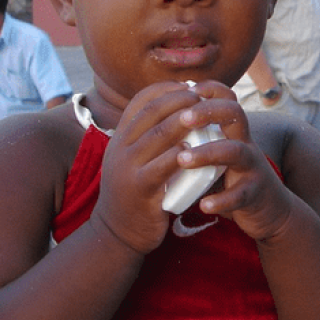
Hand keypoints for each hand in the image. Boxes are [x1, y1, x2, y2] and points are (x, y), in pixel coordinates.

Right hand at [90, 82, 202, 254]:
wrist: (115, 232)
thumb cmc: (133, 191)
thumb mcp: (132, 159)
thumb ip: (147, 137)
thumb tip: (177, 110)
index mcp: (120, 137)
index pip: (140, 101)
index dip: (166, 89)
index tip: (189, 86)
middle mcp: (120, 148)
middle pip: (151, 112)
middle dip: (179, 99)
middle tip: (202, 97)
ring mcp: (128, 168)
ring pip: (158, 135)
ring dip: (183, 121)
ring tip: (204, 114)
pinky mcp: (141, 189)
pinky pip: (162, 166)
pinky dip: (179, 155)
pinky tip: (194, 149)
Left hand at [174, 82, 295, 242]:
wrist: (268, 210)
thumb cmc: (233, 179)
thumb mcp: (219, 153)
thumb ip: (199, 140)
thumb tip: (160, 124)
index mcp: (232, 132)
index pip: (226, 99)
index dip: (210, 89)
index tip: (187, 89)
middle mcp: (245, 143)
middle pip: (235, 114)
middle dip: (209, 111)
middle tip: (183, 117)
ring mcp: (252, 167)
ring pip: (236, 151)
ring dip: (208, 153)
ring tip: (182, 159)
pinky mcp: (255, 193)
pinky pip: (240, 194)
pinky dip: (222, 200)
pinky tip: (204, 204)